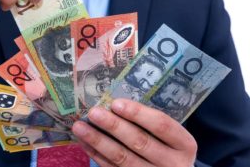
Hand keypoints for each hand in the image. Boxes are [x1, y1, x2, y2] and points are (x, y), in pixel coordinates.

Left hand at [72, 99, 196, 166]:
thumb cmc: (167, 147)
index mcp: (184, 145)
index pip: (162, 125)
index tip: (116, 103)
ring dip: (98, 141)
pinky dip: (96, 154)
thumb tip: (114, 103)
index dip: (139, 113)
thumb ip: (149, 123)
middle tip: (93, 112)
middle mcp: (173, 163)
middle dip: (114, 126)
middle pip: (140, 142)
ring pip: (123, 158)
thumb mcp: (169, 136)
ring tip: (79, 127)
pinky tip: (83, 142)